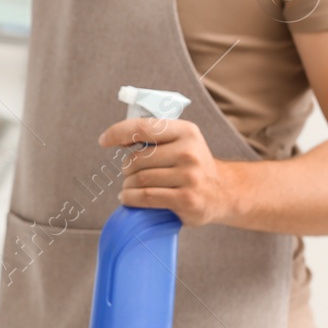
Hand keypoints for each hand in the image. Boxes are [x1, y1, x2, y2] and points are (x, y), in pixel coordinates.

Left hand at [97, 117, 239, 225]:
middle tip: (130, 174)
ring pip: (139, 179)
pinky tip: (128, 198)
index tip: (104, 141)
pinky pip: (145, 196)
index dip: (117, 132)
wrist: (223, 192)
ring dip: (127, 185)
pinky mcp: (186, 199)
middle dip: (126, 168)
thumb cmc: (191, 166)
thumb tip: (116, 138)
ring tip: (130, 187)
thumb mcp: (181, 142)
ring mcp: (189, 177)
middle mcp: (189, 152)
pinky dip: (130, 198)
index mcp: (186, 132)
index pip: (143, 128)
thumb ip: (154, 137)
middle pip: (136, 159)